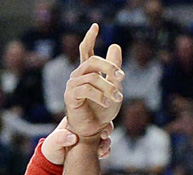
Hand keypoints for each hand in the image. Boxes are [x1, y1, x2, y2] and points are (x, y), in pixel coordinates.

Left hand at [41, 117, 113, 165]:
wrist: (54, 165)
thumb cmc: (51, 149)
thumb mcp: (52, 143)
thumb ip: (59, 138)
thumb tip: (73, 137)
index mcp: (75, 121)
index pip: (90, 115)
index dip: (98, 119)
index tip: (100, 128)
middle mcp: (85, 128)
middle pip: (101, 124)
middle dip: (107, 129)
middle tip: (104, 136)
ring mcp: (91, 139)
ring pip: (105, 136)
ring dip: (106, 142)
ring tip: (101, 150)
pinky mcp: (94, 149)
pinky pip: (104, 148)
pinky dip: (106, 151)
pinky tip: (103, 155)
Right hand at [63, 24, 123, 139]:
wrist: (94, 130)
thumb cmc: (102, 110)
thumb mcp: (113, 86)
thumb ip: (114, 67)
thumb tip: (115, 45)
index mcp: (88, 71)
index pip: (86, 49)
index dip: (90, 37)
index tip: (96, 25)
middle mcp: (78, 75)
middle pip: (93, 61)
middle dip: (109, 67)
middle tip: (121, 77)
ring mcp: (73, 85)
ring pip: (92, 77)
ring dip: (108, 87)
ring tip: (117, 98)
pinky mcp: (70, 96)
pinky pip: (86, 89)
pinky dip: (99, 95)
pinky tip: (106, 103)